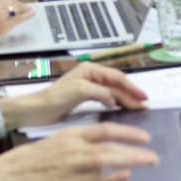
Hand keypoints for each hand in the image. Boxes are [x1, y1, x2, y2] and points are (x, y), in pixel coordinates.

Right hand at [0, 0, 33, 52]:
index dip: (9, 1)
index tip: (12, 4)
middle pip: (11, 1)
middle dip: (16, 5)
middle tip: (20, 9)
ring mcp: (0, 14)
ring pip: (17, 7)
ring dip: (22, 9)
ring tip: (27, 11)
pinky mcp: (5, 25)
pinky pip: (20, 18)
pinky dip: (27, 15)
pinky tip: (31, 14)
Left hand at [0, 62, 149, 129]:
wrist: (35, 111)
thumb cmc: (55, 98)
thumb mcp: (80, 91)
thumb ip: (100, 92)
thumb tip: (116, 99)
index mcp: (90, 69)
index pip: (117, 77)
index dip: (132, 87)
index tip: (144, 98)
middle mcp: (91, 75)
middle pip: (117, 84)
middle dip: (131, 93)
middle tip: (144, 105)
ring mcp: (88, 86)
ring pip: (112, 91)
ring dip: (125, 99)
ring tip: (137, 108)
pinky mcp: (84, 97)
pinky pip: (105, 98)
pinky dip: (115, 103)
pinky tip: (120, 108)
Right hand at [0, 123, 158, 180]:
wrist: (9, 172)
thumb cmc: (32, 156)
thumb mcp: (58, 140)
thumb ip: (80, 141)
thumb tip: (103, 144)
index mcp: (71, 134)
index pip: (105, 129)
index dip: (127, 132)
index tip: (145, 136)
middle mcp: (74, 148)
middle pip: (110, 146)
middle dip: (135, 149)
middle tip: (153, 154)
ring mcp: (71, 166)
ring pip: (106, 161)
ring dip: (129, 161)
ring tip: (147, 162)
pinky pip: (94, 180)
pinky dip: (110, 178)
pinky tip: (125, 177)